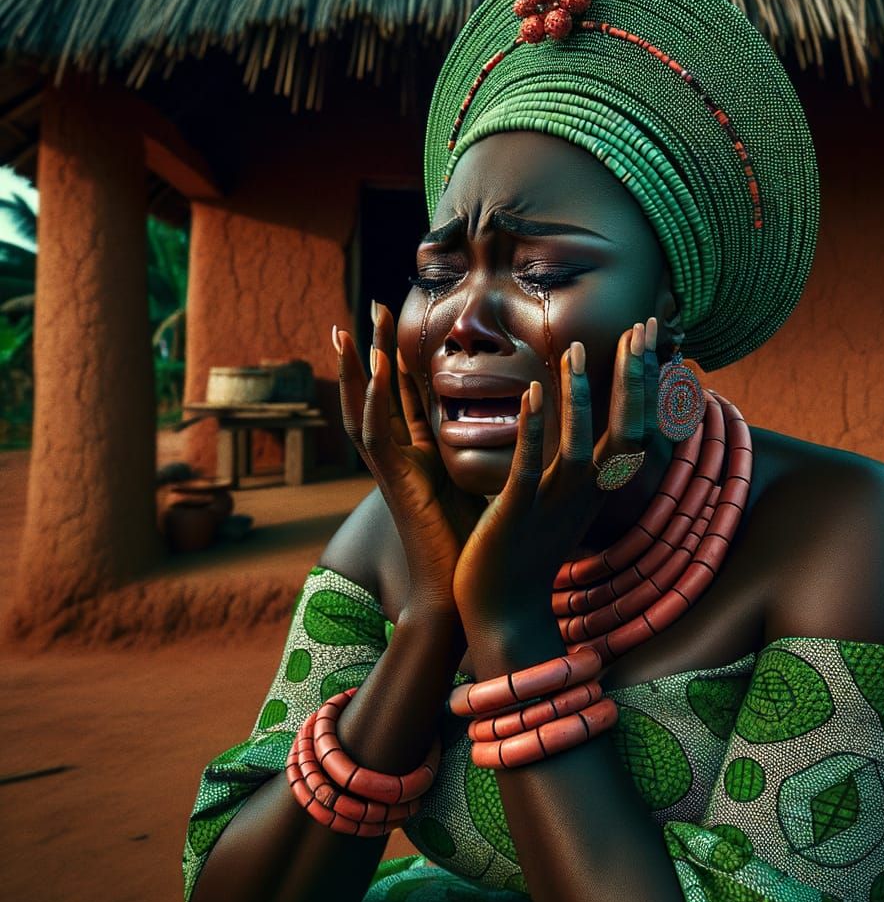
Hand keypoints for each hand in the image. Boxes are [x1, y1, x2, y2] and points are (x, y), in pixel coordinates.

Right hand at [333, 302, 484, 625]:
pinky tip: (375, 376)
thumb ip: (485, 456)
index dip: (401, 362)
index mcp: (419, 457)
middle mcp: (399, 459)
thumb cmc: (473, 544)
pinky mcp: (395, 487)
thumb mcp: (480, 485)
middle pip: (377, 395)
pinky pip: (376, 439)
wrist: (459, 593)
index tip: (398, 325)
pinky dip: (373, 406)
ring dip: (356, 371)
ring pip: (362, 411)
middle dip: (372, 351)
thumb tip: (519, 430)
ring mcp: (391, 472)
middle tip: (368, 308)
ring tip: (347, 330)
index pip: (405, 399)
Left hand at [452, 317, 659, 636]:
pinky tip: (535, 393)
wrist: (504, 616)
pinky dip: (535, 429)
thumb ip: (568, 470)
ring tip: (575, 349)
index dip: (645, 382)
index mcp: (597, 489)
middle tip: (641, 326)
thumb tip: (570, 433)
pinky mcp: (519, 513)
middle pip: (627, 430)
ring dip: (582, 395)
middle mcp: (586, 494)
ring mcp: (554, 504)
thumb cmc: (526, 558)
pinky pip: (531, 466)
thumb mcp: (557, 507)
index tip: (645, 337)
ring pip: (581, 444)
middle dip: (634, 378)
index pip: (635, 427)